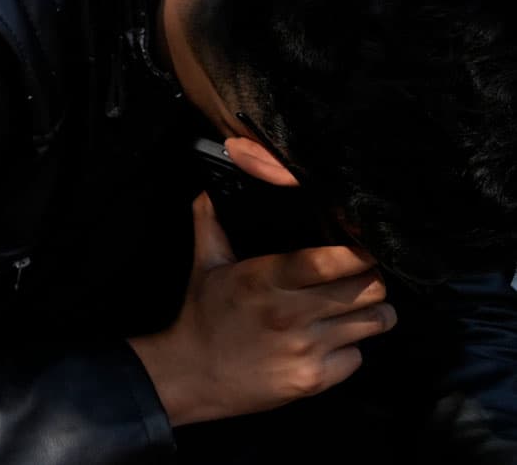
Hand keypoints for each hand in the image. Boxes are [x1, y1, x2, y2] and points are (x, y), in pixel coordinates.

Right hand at [129, 194, 394, 427]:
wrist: (193, 375)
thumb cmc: (203, 315)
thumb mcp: (205, 266)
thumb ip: (211, 223)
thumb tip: (208, 188)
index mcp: (263, 279)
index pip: (326, 261)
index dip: (357, 252)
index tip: (365, 244)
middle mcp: (288, 314)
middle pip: (367, 290)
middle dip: (373, 279)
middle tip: (365, 276)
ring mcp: (305, 349)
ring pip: (374, 322)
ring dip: (373, 313)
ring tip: (360, 307)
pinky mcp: (314, 380)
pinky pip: (357, 357)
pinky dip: (351, 349)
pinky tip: (334, 341)